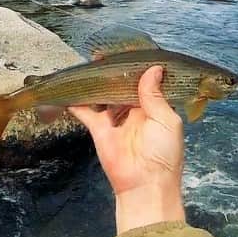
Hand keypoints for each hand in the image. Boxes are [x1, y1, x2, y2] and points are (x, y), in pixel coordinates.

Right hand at [69, 66, 185, 233]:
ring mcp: (116, 119)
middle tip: (105, 53)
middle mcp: (136, 111)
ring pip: (104, 95)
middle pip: (123, 85)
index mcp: (156, 108)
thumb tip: (153, 69)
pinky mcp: (99, 129)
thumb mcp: (167, 120)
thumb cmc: (163, 153)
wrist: (145, 185)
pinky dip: (77, 101)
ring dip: (98, 81)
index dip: (139, 67)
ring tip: (90, 62)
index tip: (131, 51)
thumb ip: (155, 95)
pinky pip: (86, 111)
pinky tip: (70, 88)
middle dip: (115, 71)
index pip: (147, 82)